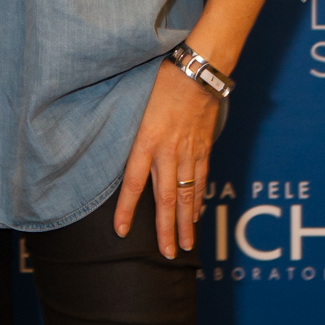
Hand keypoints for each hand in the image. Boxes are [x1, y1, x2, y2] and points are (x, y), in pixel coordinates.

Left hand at [113, 60, 218, 257]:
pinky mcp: (204, 147)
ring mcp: (189, 152)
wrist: (199, 70)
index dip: (127, 209)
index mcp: (147, 140)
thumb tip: (120, 150)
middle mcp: (169, 151)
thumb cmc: (163, 80)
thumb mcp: (137, 104)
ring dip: (187, 223)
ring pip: (187, 195)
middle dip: (166, 229)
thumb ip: (132, 131)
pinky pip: (201, 179)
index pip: (134, 182)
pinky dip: (199, 199)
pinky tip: (197, 214)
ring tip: (185, 246)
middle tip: (166, 255)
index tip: (121, 231)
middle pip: (167, 199)